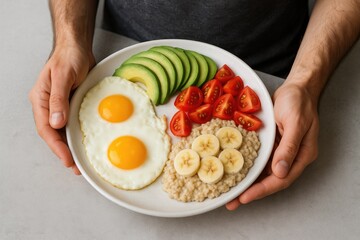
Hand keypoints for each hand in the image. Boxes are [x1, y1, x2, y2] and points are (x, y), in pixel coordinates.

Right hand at [29, 44, 94, 174]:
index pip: (45, 128)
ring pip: (62, 131)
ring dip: (70, 146)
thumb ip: (58, 99)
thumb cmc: (68, 57)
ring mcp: (59, 106)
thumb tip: (56, 123)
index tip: (67, 159)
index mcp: (40, 99)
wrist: (78, 47)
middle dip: (63, 151)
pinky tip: (84, 143)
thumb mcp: (63, 76)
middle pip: (53, 134)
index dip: (56, 146)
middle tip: (76, 167)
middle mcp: (48, 105)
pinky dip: (77, 135)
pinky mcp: (70, 104)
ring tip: (80, 161)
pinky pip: (72, 123)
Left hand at [226, 82, 318, 209]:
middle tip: (232, 201)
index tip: (245, 197)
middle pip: (271, 180)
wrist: (296, 88)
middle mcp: (291, 157)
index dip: (262, 190)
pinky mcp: (272, 144)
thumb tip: (280, 172)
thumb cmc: (298, 102)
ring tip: (230, 193)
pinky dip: (247, 167)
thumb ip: (289, 147)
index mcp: (302, 155)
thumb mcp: (295, 122)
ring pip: (263, 172)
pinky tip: (235, 172)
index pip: (282, 179)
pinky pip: (259, 159)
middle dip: (251, 191)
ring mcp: (281, 151)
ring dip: (247, 182)